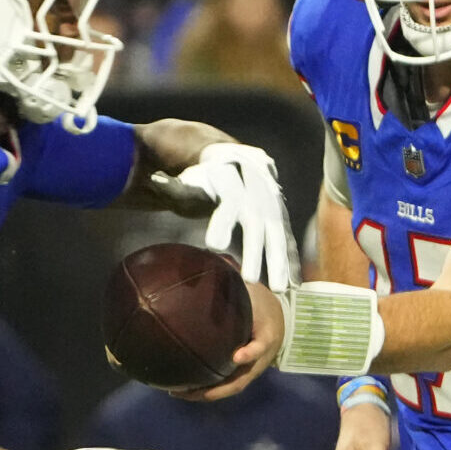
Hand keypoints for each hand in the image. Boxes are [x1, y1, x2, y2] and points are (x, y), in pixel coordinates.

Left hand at [173, 143, 293, 290]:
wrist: (239, 160)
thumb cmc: (206, 176)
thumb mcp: (190, 178)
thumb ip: (176, 186)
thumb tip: (157, 181)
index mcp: (232, 176)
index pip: (229, 200)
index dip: (223, 223)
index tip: (214, 247)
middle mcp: (256, 188)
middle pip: (257, 220)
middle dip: (255, 251)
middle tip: (249, 279)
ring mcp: (271, 202)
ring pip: (277, 231)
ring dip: (279, 261)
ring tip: (278, 289)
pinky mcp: (280, 215)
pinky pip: (286, 238)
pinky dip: (291, 259)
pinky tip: (293, 282)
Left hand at [178, 282, 284, 402]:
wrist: (280, 321)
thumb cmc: (262, 304)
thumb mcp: (254, 291)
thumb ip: (237, 280)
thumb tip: (216, 259)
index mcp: (266, 337)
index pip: (260, 346)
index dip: (250, 353)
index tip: (237, 356)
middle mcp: (259, 359)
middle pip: (240, 380)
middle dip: (216, 388)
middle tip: (193, 388)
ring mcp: (250, 370)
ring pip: (229, 388)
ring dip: (205, 393)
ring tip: (178, 393)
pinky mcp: (241, 374)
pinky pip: (224, 385)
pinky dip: (205, 389)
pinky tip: (182, 388)